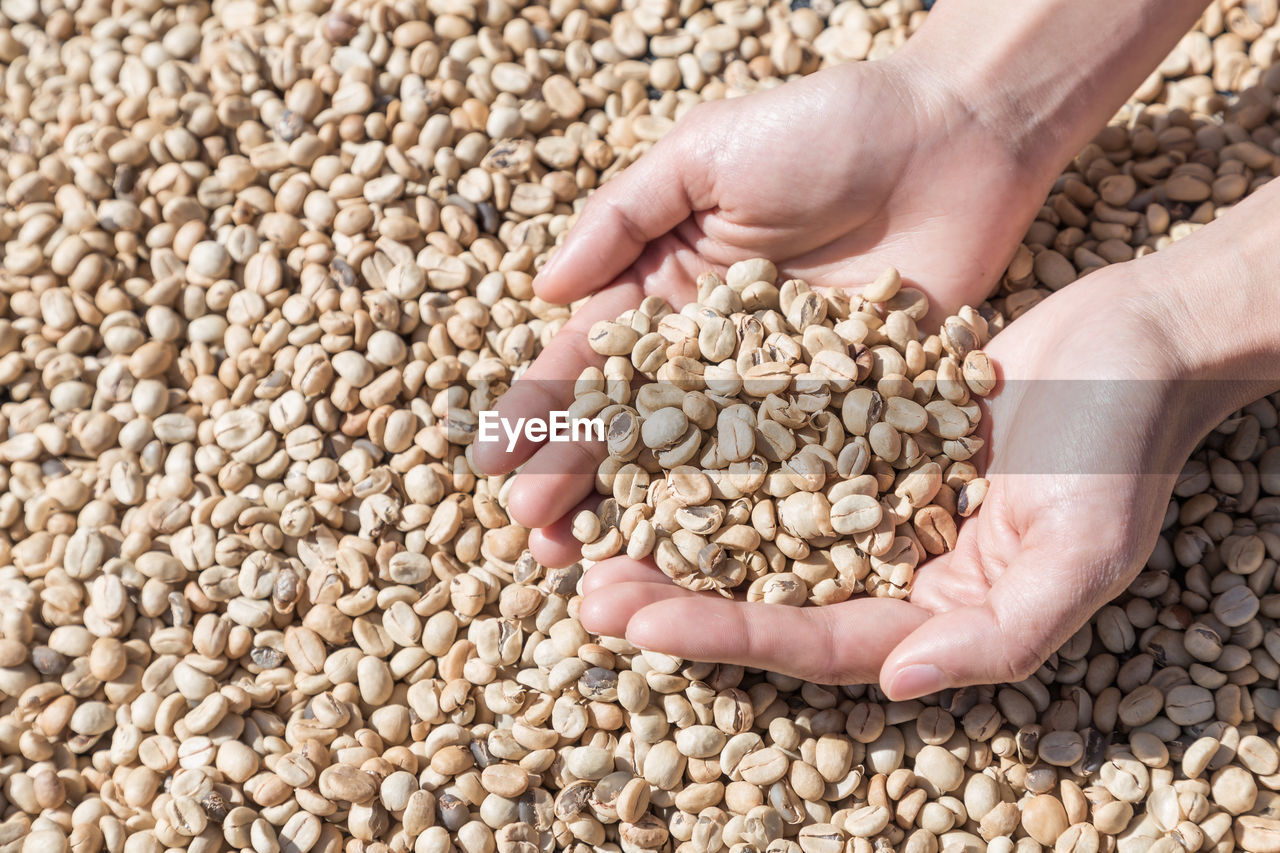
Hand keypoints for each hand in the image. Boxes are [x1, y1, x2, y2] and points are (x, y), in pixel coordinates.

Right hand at [473, 54, 1054, 534]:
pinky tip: (709, 570)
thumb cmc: (825, 128)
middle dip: (580, 482)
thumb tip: (541, 287)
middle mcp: (716, 356)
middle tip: (535, 540)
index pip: (591, 362)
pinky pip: (796, 477)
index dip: (541, 410)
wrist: (957, 138)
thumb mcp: (705, 153)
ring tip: (599, 569)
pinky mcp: (851, 417)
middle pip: (636, 430)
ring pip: (703, 470)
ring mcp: (782, 394)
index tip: (494, 460)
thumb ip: (623, 218)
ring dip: (650, 521)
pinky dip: (754, 524)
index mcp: (669, 295)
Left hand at [576, 260, 1224, 696]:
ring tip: (592, 521)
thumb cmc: (1124, 452)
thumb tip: (899, 681)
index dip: (722, 633)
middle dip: (673, 593)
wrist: (1133, 345)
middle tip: (585, 584)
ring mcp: (866, 499)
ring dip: (675, 525)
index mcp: (930, 611)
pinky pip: (773, 450)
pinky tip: (649, 435)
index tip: (633, 618)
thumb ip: (1002, 633)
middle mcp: (885, 564)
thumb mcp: (1082, 553)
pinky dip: (712, 450)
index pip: (811, 639)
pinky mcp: (854, 433)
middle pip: (762, 592)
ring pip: (752, 524)